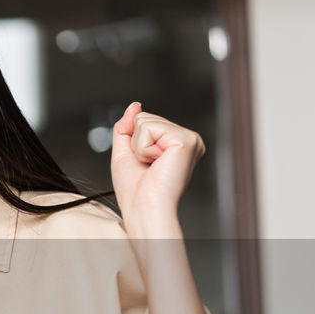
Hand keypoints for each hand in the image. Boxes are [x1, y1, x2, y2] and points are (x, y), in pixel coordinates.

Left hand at [109, 102, 205, 228]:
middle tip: (147, 165)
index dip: (134, 141)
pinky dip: (144, 147)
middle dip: (136, 142)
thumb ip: (127, 127)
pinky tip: (157, 162)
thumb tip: (135, 105)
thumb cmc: (136, 190)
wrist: (143, 208)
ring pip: (145, 121)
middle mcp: (187, 138)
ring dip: (139, 146)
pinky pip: (150, 127)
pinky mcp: (187, 140)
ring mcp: (190, 138)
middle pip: (145, 117)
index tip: (144, 163)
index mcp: (175, 142)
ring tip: (152, 164)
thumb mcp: (125, 153)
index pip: (145, 121)